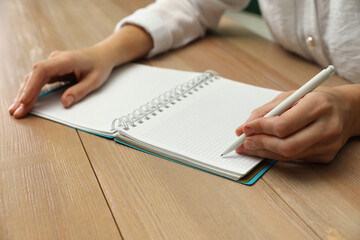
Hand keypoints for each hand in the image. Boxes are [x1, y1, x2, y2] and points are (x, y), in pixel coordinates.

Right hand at [9, 24, 152, 117]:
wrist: (103, 55)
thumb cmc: (100, 66)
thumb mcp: (94, 81)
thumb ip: (79, 91)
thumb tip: (65, 103)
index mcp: (65, 60)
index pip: (42, 71)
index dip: (32, 86)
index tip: (25, 101)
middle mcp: (55, 60)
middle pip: (34, 75)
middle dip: (24, 94)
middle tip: (17, 111)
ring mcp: (52, 64)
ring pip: (33, 78)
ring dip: (24, 93)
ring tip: (17, 110)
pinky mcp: (53, 69)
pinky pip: (38, 80)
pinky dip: (31, 91)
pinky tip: (25, 102)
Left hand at [235, 85, 359, 161]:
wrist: (347, 110)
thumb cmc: (315, 100)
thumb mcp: (291, 96)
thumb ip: (266, 110)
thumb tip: (244, 127)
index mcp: (318, 106)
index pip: (283, 124)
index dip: (261, 128)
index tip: (245, 128)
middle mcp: (327, 127)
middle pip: (286, 145)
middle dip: (260, 144)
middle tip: (244, 142)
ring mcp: (328, 145)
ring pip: (289, 155)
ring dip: (264, 152)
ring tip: (249, 147)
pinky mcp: (326, 156)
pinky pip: (294, 159)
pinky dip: (275, 154)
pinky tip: (264, 149)